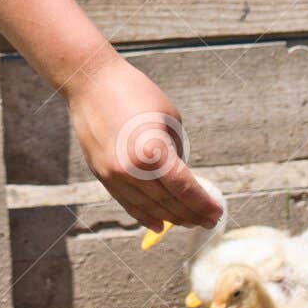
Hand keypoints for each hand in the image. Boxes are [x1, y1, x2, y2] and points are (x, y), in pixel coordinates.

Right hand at [66, 54, 223, 231]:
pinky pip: (128, 203)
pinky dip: (145, 216)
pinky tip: (160, 225)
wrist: (90, 82)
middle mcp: (131, 169)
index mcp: (152, 151)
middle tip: (209, 220)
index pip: (184, 188)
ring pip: (149, 208)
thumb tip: (182, 180)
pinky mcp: (102, 175)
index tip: (217, 212)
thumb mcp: (169, 117)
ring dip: (172, 218)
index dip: (203, 203)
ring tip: (190, 222)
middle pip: (168, 202)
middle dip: (192, 214)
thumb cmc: (134, 91)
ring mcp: (113, 175)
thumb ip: (176, 152)